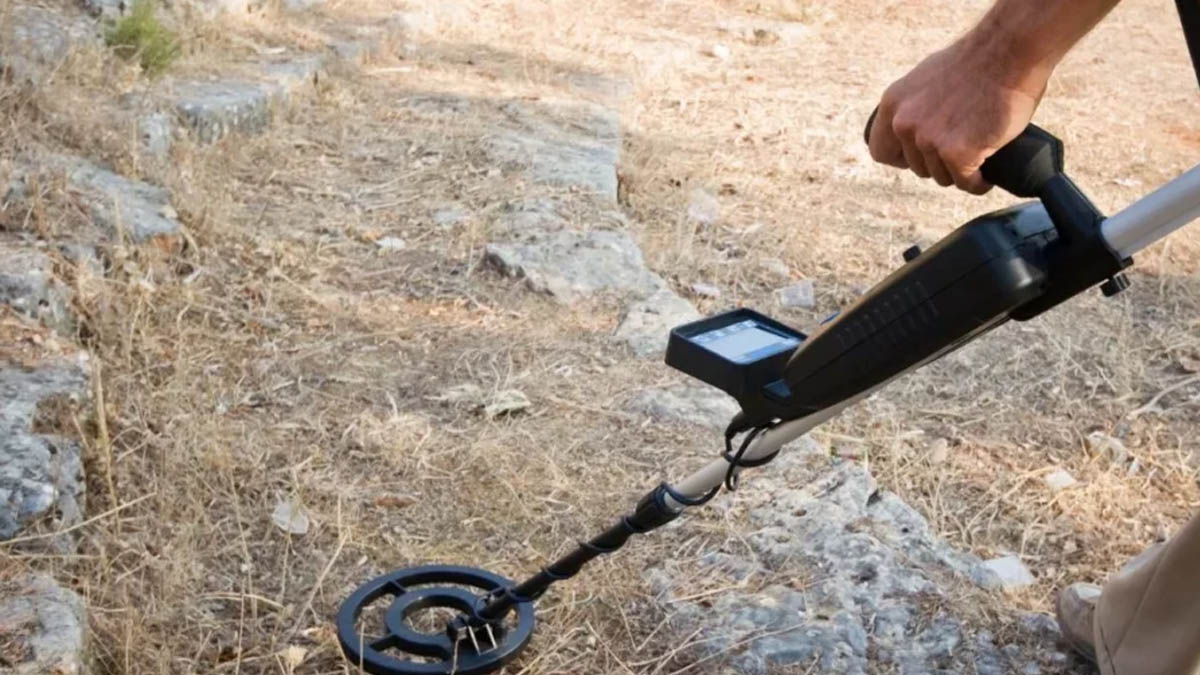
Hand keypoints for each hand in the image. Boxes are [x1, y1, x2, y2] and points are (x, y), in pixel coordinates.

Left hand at [868, 32, 1049, 193]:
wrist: (1009, 51)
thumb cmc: (976, 61)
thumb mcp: (926, 77)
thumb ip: (913, 103)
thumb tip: (909, 125)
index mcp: (893, 104)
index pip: (880, 151)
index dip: (902, 158)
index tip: (920, 156)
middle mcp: (905, 123)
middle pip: (917, 167)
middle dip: (938, 164)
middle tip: (960, 153)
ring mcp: (929, 140)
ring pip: (942, 177)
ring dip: (960, 173)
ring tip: (978, 157)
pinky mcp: (957, 153)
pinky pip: (966, 183)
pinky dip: (978, 184)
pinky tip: (986, 177)